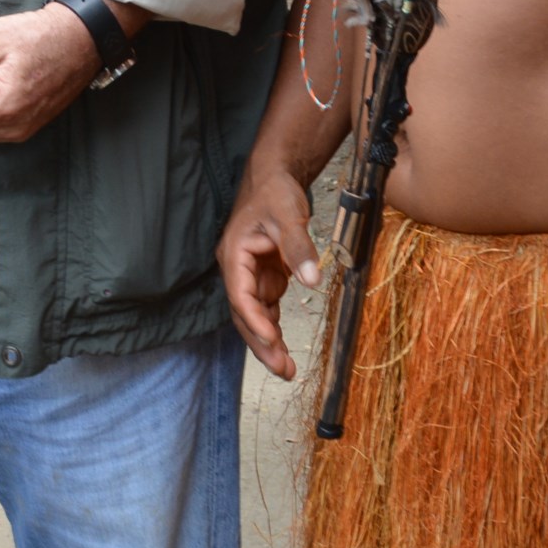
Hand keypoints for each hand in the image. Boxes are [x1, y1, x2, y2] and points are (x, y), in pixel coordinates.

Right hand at [219, 164, 319, 380]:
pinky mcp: (265, 277)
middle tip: (283, 369)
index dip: (253, 319)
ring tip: (288, 369)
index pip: (239, 294)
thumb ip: (299, 247)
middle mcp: (238, 269)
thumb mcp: (288, 216)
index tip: (271, 338)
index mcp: (234, 254)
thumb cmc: (275, 192)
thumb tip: (313, 279)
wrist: (275, 178)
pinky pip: (267, 309)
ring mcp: (251, 276)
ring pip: (255, 316)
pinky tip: (286, 349)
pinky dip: (276, 328)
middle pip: (244, 314)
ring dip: (269, 342)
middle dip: (262, 343)